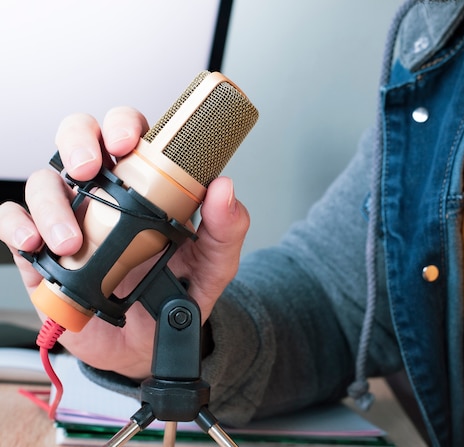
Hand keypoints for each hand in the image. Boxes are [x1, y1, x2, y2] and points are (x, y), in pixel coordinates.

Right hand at [0, 107, 249, 379]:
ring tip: (71, 242)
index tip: (128, 144)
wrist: (151, 343)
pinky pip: (14, 223)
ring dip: (51, 205)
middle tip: (88, 170)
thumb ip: (226, 229)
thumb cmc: (180, 293)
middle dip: (78, 143)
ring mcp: (72, 218)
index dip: (123, 125)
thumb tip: (224, 189)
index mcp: (146, 185)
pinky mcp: (44, 249)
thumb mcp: (214, 264)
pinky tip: (35, 245)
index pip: (130, 134)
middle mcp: (105, 194)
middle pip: (79, 140)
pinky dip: (17, 228)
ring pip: (42, 183)